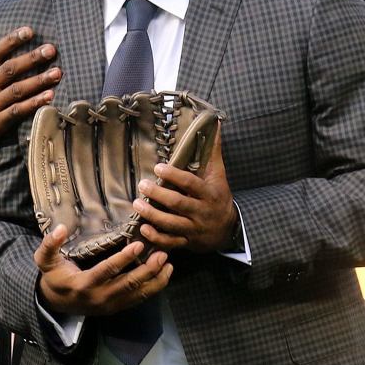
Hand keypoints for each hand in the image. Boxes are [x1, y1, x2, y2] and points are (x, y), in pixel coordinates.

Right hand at [0, 26, 60, 158]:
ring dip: (38, 80)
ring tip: (57, 72)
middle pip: (9, 70)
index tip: (29, 31)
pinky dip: (33, 104)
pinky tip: (49, 97)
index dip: (11, 41)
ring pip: (17, 90)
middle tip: (51, 49)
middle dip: (32, 58)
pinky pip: (17, 112)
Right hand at [35, 225, 172, 315]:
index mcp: (83, 284)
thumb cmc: (53, 276)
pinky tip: (165, 275)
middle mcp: (100, 297)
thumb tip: (60, 228)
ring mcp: (110, 305)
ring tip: (168, 264)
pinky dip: (154, 288)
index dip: (123, 258)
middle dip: (147, 270)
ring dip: (155, 280)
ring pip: (138, 294)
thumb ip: (49, 244)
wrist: (54, 303)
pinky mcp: (117, 308)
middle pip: (128, 284)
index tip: (138, 244)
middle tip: (162, 254)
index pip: (107, 271)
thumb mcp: (44, 259)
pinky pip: (139, 299)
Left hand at [133, 123, 236, 252]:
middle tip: (142, 184)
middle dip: (158, 195)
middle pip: (178, 204)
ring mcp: (193, 229)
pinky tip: (143, 228)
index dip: (174, 175)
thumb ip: (212, 150)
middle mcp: (202, 212)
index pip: (191, 183)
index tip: (158, 167)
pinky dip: (156, 237)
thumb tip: (214, 122)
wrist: (228, 229)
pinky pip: (170, 242)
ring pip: (171, 224)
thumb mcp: (218, 173)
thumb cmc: (218, 195)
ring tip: (136, 204)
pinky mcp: (186, 242)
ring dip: (152, 215)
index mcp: (209, 193)